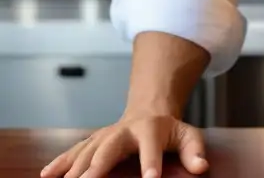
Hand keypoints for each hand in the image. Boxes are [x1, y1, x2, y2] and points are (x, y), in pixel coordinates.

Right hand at [39, 112, 206, 177]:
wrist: (149, 110)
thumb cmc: (169, 130)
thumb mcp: (188, 135)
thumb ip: (194, 151)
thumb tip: (201, 167)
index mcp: (150, 129)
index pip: (151, 148)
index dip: (151, 163)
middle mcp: (123, 131)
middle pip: (109, 148)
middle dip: (97, 166)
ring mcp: (104, 135)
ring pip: (86, 151)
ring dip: (73, 169)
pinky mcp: (91, 141)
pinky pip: (72, 152)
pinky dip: (58, 164)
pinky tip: (45, 176)